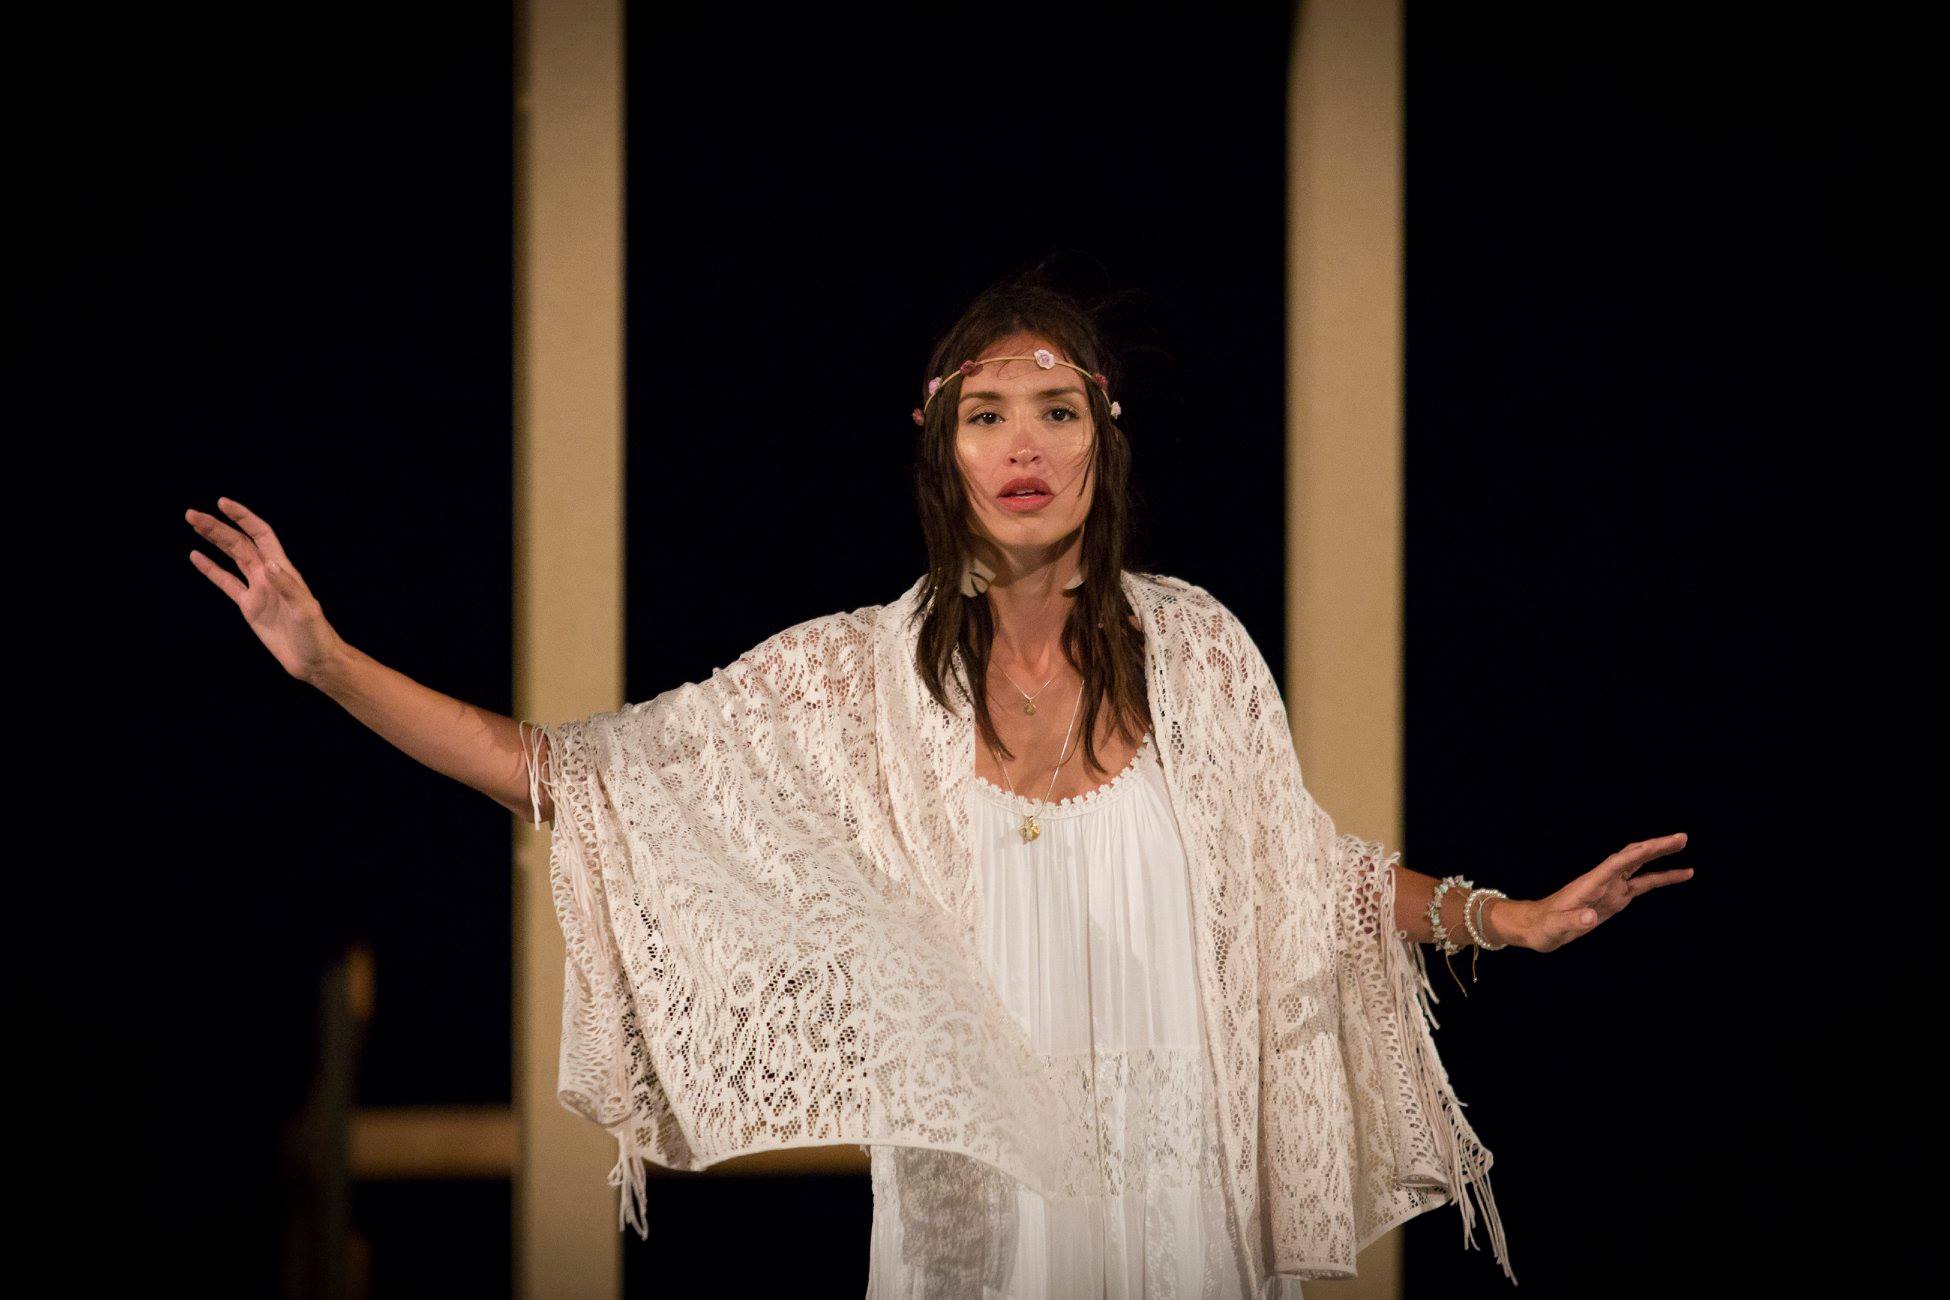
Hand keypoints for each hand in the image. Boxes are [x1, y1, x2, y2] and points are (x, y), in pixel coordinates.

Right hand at [186, 497, 345, 682]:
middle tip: (191, 514)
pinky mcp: (249, 606)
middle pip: (239, 543)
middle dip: (217, 527)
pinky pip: (226, 582)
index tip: (222, 503)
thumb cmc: (316, 636)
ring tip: (193, 523)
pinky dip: (211, 569)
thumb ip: (289, 588)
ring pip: (231, 557)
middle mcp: (269, 575)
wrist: (314, 661)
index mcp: (283, 570)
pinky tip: (196, 556)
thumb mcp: (306, 611)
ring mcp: (258, 589)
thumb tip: (268, 565)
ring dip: (213, 540)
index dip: (243, 518)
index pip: (260, 535)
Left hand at [1509, 833, 1695, 952]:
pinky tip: (1679, 875)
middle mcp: (1602, 880)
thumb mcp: (1555, 927)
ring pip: (1639, 866)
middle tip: (1682, 838)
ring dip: (1660, 857)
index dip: (1640, 853)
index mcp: (1590, 883)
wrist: (1536, 926)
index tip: (1661, 844)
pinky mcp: (1614, 898)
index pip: (1619, 863)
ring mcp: (1610, 888)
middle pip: (1632, 857)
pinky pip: (1642, 885)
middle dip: (1656, 847)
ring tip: (1683, 847)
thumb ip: (1572, 921)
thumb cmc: (1543, 926)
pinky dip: (1660, 878)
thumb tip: (1590, 917)